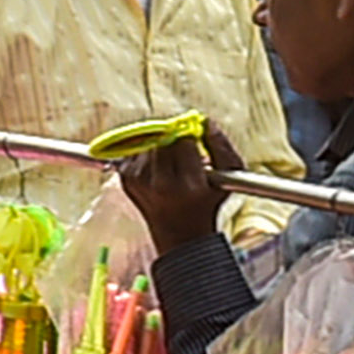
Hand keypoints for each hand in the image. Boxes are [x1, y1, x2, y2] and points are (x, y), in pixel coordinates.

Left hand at [113, 122, 241, 244]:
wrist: (178, 231)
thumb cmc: (206, 202)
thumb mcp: (228, 176)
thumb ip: (222, 146)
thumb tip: (206, 121)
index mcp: (188, 184)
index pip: (183, 141)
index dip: (190, 138)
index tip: (195, 142)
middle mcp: (159, 183)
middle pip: (163, 138)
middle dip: (174, 140)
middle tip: (183, 152)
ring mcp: (138, 181)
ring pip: (148, 142)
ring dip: (160, 146)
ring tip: (171, 164)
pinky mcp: (125, 178)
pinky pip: (135, 149)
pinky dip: (146, 153)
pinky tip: (157, 168)